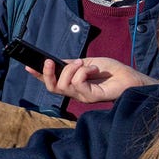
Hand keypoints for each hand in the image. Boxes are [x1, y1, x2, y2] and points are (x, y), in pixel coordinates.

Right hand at [28, 57, 154, 103]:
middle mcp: (76, 93)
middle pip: (51, 87)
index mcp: (73, 84)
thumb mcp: (87, 62)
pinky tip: (94, 68)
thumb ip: (72, 64)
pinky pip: (78, 84)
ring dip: (71, 69)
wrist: (130, 77)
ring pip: (63, 85)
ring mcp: (83, 96)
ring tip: (83, 63)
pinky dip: (83, 72)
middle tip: (50, 61)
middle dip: (47, 73)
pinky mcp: (91, 97)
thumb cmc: (112, 71)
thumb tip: (57, 62)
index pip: (52, 82)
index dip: (38, 75)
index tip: (27, 66)